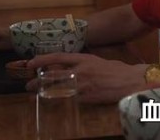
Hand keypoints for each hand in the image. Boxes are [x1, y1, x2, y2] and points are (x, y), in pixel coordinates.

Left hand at [25, 53, 147, 103]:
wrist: (131, 81)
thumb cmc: (118, 71)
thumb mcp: (98, 61)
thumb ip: (84, 63)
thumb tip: (73, 66)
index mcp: (84, 58)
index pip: (58, 57)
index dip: (42, 59)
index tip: (31, 63)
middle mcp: (81, 70)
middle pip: (53, 74)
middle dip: (38, 80)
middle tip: (28, 84)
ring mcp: (83, 84)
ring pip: (57, 88)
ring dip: (44, 92)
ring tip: (34, 95)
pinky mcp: (87, 97)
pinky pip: (69, 100)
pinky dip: (59, 102)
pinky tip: (52, 104)